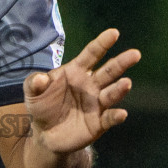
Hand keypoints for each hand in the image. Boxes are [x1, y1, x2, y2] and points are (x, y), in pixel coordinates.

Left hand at [23, 28, 140, 153]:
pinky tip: (120, 114)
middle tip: (135, 54)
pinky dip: (116, 116)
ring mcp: (96, 104)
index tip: (114, 33)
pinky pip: (109, 118)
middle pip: (109, 71)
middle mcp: (91, 85)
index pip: (92, 54)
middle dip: (122, 62)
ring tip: (126, 83)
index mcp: (77, 71)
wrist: (44, 134)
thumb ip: (34, 83)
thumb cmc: (41, 106)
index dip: (102, 43)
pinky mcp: (98, 123)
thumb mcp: (32, 92)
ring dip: (119, 89)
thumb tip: (41, 79)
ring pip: (111, 93)